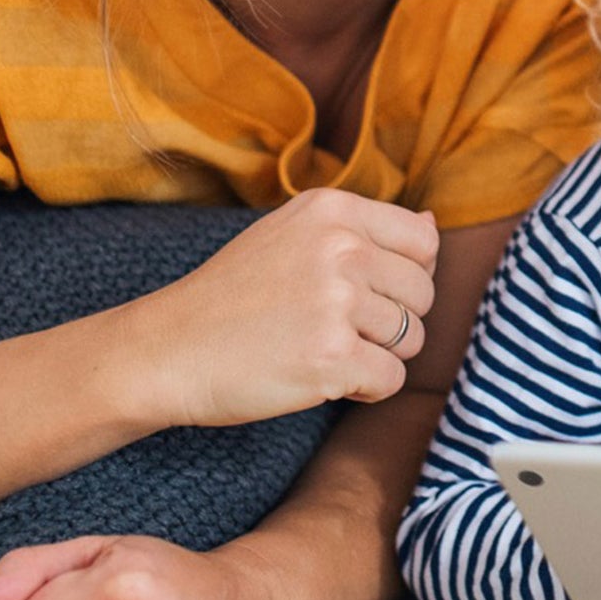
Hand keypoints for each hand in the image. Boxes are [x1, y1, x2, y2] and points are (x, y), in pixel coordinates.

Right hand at [141, 189, 440, 425]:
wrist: (166, 350)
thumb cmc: (233, 294)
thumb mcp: (292, 234)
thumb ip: (362, 229)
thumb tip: (434, 222)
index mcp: (334, 210)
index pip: (424, 242)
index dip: (408, 275)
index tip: (368, 293)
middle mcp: (341, 248)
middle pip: (423, 293)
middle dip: (393, 320)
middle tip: (339, 330)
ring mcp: (337, 302)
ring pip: (411, 338)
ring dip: (379, 355)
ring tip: (327, 350)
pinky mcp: (331, 357)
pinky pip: (391, 379)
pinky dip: (368, 389)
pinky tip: (327, 379)